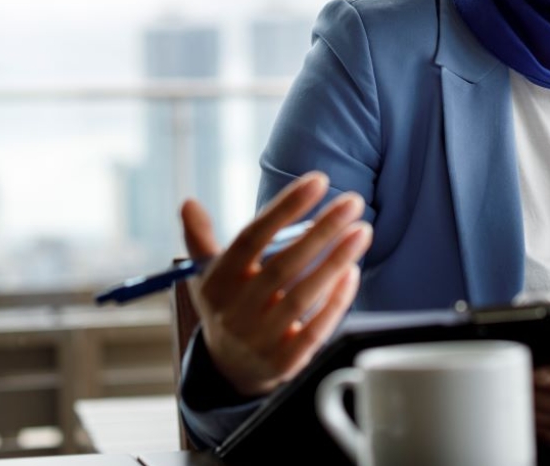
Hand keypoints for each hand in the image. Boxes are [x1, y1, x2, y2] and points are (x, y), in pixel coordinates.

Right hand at [180, 171, 371, 396]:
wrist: (230, 371)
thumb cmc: (229, 307)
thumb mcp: (210, 276)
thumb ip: (201, 240)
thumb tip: (188, 203)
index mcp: (217, 284)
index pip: (251, 239)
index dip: (285, 208)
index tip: (318, 180)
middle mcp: (235, 312)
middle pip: (282, 266)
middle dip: (321, 230)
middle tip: (353, 201)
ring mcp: (259, 339)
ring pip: (302, 297)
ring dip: (334, 261)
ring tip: (361, 231)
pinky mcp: (284, 362)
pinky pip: (315, 330)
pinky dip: (335, 301)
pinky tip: (352, 272)